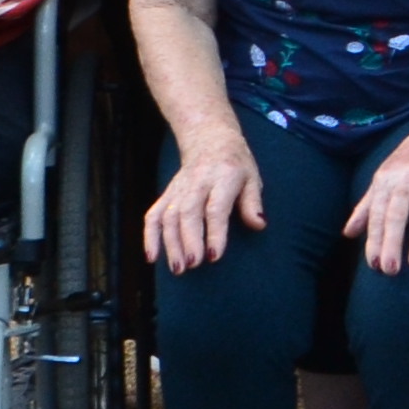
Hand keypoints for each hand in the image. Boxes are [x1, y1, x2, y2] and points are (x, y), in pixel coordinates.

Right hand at [145, 140, 268, 273]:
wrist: (209, 138)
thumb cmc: (236, 164)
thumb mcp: (252, 177)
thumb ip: (253, 202)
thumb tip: (259, 225)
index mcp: (223, 177)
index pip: (216, 207)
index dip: (214, 232)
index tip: (214, 256)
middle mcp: (197, 182)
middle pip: (188, 212)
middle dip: (188, 240)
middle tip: (192, 265)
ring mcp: (179, 188)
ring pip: (169, 216)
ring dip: (170, 243)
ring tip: (178, 269)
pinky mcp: (167, 193)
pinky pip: (153, 214)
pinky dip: (149, 235)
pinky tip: (152, 256)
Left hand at [355, 128, 408, 272]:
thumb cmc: (404, 165)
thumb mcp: (380, 182)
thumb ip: (365, 209)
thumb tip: (348, 234)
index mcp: (384, 185)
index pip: (376, 216)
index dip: (374, 240)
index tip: (374, 264)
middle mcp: (404, 184)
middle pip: (396, 216)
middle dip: (392, 242)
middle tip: (391, 269)